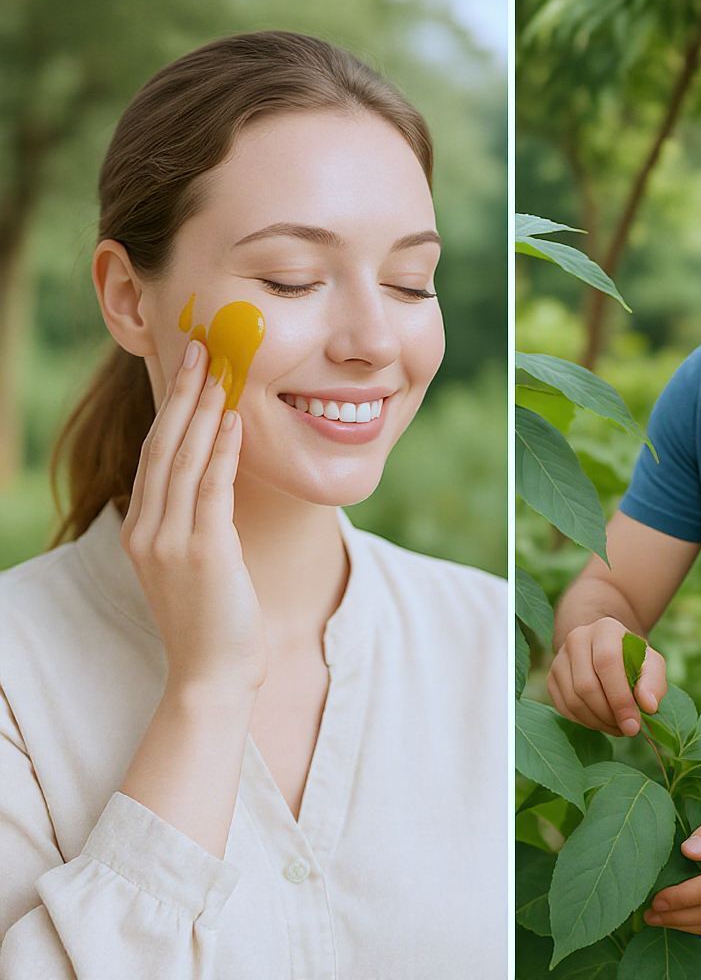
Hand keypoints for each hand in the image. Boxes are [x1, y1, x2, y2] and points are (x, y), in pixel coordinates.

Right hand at [120, 339, 267, 695]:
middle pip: (161, 446)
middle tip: (198, 348)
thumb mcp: (194, 564)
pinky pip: (211, 489)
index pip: (154, 455)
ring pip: (183, 460)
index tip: (185, 370)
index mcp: (143, 530)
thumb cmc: (212, 620)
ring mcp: (170, 541)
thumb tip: (217, 479)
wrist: (212, 676)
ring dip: (202, 411)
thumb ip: (195, 522)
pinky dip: (221, 451)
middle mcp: (148, 530)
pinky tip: (233, 420)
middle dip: (181, 394)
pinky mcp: (203, 553)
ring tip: (217, 370)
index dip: (169, 409)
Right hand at [547, 617, 666, 735]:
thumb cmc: (633, 660)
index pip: (607, 663)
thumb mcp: (652, 664)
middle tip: (628, 729)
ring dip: (598, 722)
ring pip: (573, 701)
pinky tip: (601, 721)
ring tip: (617, 726)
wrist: (605, 650)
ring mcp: (559, 658)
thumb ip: (654, 683)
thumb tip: (648, 706)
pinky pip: (564, 708)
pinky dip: (585, 722)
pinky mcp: (551, 677)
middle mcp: (577, 638)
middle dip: (609, 715)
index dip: (620, 698)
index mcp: (605, 629)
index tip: (634, 726)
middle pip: (586, 686)